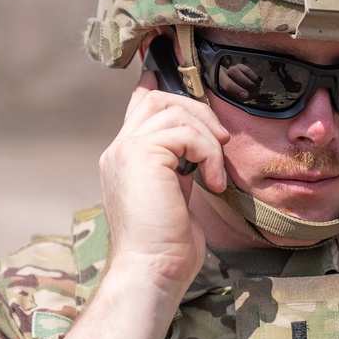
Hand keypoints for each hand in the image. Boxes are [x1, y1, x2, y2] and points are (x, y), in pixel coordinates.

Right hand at [99, 69, 229, 296]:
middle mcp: (118, 149)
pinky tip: (213, 184)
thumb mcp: (177, 197)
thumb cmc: (168, 246)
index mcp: (124, 158)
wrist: (152, 270)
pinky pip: (185, 132)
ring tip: (216, 173)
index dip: (161, 84)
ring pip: (175, 110)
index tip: (175, 68)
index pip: (139, 104)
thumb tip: (204, 144)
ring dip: (208, 139)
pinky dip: (208, 154)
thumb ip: (181, 166)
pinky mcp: (141, 155)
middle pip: (158, 97)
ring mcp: (125, 150)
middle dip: (198, 112)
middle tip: (220, 144)